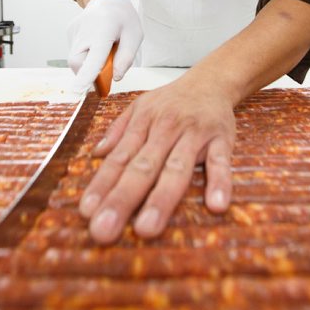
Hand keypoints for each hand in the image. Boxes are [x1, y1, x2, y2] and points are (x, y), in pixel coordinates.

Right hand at [68, 0, 142, 87]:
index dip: (87, 74)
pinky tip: (95, 43)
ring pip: (75, 61)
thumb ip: (126, 58)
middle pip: (78, 62)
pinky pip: (76, 53)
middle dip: (89, 73)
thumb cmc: (123, 18)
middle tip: (108, 70)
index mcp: (104, 30)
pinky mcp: (70, 34)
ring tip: (103, 50)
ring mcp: (74, 32)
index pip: (94, 56)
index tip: (78, 90)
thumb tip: (115, 78)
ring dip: (89, 64)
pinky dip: (86, 57)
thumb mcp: (134, 36)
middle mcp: (84, 31)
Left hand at [79, 75, 236, 243]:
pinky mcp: (222, 138)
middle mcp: (165, 128)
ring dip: (161, 198)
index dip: (102, 184)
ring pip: (176, 168)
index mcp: (143, 123)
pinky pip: (220, 161)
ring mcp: (194, 134)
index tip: (87, 211)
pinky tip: (215, 205)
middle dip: (122, 199)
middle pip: (142, 167)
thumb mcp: (140, 106)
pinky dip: (219, 182)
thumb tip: (96, 154)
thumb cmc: (173, 100)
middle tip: (105, 229)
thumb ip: (118, 131)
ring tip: (147, 228)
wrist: (212, 79)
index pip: (119, 158)